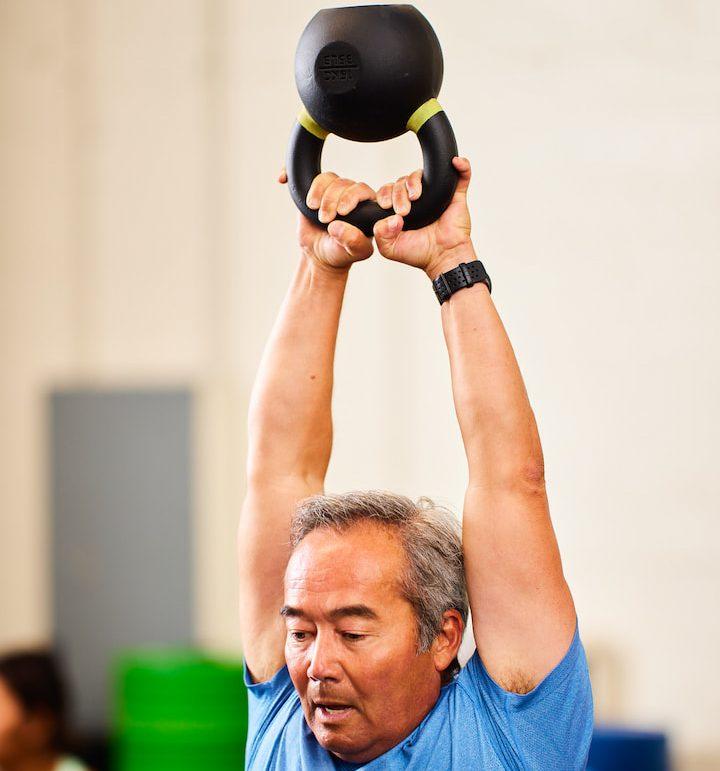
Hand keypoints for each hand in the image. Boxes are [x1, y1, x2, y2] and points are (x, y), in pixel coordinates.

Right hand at [279, 167, 374, 272]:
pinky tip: (283, 179)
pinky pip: (305, 173)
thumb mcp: (351, 252)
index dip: (351, 197)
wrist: (319, 254)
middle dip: (331, 200)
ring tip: (312, 208)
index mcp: (367, 206)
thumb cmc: (339, 253)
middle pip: (343, 183)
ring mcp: (332, 190)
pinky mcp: (314, 190)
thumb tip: (337, 227)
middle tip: (324, 219)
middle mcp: (351, 195)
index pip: (362, 190)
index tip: (341, 212)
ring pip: (327, 178)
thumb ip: (353, 242)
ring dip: (317, 191)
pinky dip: (291, 173)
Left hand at [372, 156, 475, 278]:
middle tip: (404, 211)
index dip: (385, 194)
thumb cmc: (419, 253)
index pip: (388, 190)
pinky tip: (455, 162)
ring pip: (422, 174)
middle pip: (402, 181)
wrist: (443, 258)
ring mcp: (436, 194)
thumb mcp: (390, 248)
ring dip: (415, 180)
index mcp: (400, 206)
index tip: (386, 206)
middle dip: (399, 193)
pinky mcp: (456, 195)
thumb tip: (391, 218)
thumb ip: (380, 233)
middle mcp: (417, 197)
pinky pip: (461, 175)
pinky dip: (461, 165)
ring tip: (416, 195)